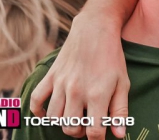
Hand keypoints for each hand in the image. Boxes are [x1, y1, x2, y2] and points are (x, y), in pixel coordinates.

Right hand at [30, 15, 129, 138]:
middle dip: (81, 132)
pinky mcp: (50, 76)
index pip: (94, 132)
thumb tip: (119, 135)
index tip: (101, 135)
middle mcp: (76, 91)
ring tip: (76, 116)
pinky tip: (51, 112)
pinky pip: (35, 100)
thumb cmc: (112, 57)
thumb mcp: (123, 83)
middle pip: (71, 129)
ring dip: (64, 123)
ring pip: (54, 118)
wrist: (95, 29)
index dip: (98, 139)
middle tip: (90, 123)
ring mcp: (61, 84)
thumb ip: (120, 110)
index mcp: (97, 94)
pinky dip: (39, 111)